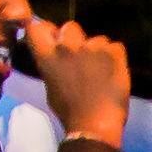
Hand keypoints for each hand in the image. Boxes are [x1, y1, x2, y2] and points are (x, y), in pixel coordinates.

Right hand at [22, 18, 132, 140]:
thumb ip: (52, 64)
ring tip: (100, 70)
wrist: (95, 125)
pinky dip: (114, 58)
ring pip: (95, 39)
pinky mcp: (114, 51)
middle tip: (80, 57)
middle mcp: (68, 45)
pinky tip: (113, 73)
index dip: (45, 31)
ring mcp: (93, 46)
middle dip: (74, 38)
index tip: (51, 39)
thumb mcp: (51, 86)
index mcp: (48, 55)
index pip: (36, 28)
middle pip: (70, 27)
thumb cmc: (69, 111)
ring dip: (96, 50)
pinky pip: (113, 47)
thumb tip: (55, 55)